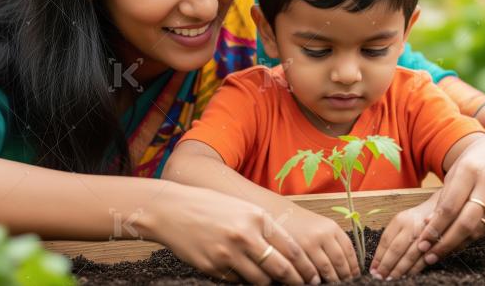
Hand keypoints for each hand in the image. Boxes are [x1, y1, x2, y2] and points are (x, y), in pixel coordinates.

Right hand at [151, 184, 316, 284]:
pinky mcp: (213, 268)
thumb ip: (265, 227)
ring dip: (270, 283)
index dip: (305, 266)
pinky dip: (245, 281)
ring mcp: (228, 254)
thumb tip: (288, 254)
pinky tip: (247, 275)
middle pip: (281, 269)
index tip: (312, 275)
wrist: (172, 210)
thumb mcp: (243, 208)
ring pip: (261, 280)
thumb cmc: (211, 206)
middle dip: (296, 281)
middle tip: (303, 285)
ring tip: (275, 282)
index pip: (291, 249)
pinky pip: (238, 282)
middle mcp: (245, 236)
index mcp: (256, 218)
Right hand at [282, 206, 360, 281]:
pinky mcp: (295, 252)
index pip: (349, 251)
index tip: (354, 275)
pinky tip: (316, 281)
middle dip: (344, 276)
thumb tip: (347, 265)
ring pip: (326, 269)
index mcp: (332, 227)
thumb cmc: (302, 222)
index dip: (353, 267)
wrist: (279, 214)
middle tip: (345, 282)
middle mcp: (322, 235)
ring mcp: (308, 244)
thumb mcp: (322, 226)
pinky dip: (314, 278)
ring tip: (332, 284)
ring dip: (331, 280)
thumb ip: (334, 242)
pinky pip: (309, 270)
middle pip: (339, 262)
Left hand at [369, 193, 438, 279]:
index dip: (378, 257)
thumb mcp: (401, 222)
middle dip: (387, 266)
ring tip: (390, 279)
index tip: (373, 269)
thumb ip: (390, 238)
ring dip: (399, 270)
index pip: (386, 241)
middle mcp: (412, 226)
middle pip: (396, 249)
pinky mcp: (436, 243)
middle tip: (380, 277)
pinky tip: (406, 275)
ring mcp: (425, 234)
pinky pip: (424, 259)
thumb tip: (377, 261)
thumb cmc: (415, 220)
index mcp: (400, 220)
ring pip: (410, 256)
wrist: (440, 211)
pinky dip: (414, 270)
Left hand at [415, 125, 484, 264]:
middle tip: (428, 255)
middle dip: (444, 243)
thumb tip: (429, 223)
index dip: (434, 227)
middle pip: (465, 223)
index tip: (421, 240)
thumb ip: (446, 194)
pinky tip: (458, 243)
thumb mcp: (458, 166)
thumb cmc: (479, 156)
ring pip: (478, 230)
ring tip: (439, 253)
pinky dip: (472, 238)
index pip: (449, 207)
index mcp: (469, 170)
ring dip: (457, 245)